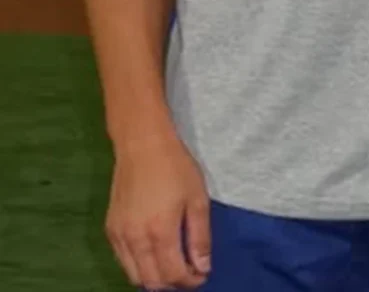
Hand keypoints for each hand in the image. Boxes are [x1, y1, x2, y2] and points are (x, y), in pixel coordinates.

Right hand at [105, 135, 211, 289]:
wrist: (142, 145)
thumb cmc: (175, 167)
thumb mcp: (197, 199)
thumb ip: (200, 237)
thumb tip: (202, 268)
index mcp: (160, 232)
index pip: (173, 274)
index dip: (190, 281)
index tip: (202, 275)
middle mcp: (135, 240)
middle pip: (152, 282)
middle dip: (173, 284)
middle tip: (189, 272)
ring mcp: (119, 237)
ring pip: (135, 276)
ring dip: (155, 278)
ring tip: (173, 265)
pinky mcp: (110, 230)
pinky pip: (123, 262)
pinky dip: (139, 267)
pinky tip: (154, 254)